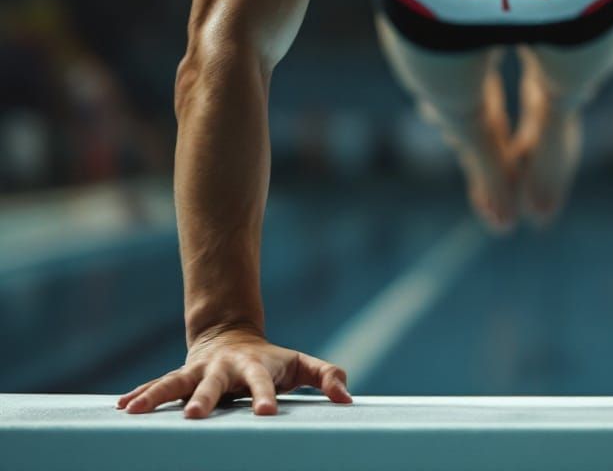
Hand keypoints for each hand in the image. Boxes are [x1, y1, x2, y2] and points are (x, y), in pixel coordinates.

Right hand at [116, 324, 352, 417]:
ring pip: (176, 382)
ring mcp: (199, 372)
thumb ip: (325, 375)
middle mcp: (224, 369)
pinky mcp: (181, 378)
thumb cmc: (271, 361)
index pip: (263, 384)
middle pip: (214, 385)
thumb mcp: (300, 365)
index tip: (266, 414)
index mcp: (255, 368)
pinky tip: (122, 408)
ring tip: (136, 410)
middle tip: (193, 417)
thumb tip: (348, 398)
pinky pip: (157, 386)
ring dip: (157, 394)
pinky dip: (141, 394)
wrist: (232, 338)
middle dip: (205, 399)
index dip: (265, 397)